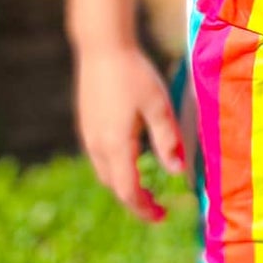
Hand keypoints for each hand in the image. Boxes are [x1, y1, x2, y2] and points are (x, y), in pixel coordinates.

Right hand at [75, 44, 184, 222]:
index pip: (128, 191)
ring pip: (105, 173)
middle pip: (115, 186)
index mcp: (116, 145)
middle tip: (158, 206)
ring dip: (125, 185)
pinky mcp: (86, 124)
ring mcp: (88, 135)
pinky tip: (132, 158)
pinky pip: (100, 157)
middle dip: (136, 200)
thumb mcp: (159, 106)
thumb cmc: (134, 73)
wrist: (101, 47)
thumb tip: (177, 172)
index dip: (144, 209)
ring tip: (147, 187)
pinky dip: (116, 168)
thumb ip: (168, 141)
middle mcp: (97, 145)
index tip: (162, 216)